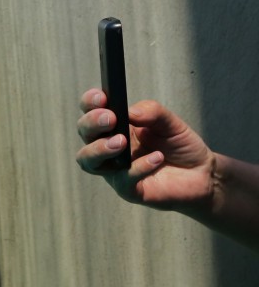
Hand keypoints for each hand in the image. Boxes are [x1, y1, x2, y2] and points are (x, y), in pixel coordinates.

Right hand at [75, 89, 215, 213]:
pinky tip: (157, 158)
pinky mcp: (127, 189)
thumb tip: (130, 112)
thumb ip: (151, 112)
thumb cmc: (180, 146)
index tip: (101, 97)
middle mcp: (108, 147)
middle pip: (84, 133)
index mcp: (115, 126)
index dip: (90, 102)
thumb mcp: (170, 122)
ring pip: (87, 161)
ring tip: (121, 142)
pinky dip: (138, 167)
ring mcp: (114, 169)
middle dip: (92, 123)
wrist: (201, 173)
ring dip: (99, 149)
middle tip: (110, 119)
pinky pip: (123, 179)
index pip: (91, 110)